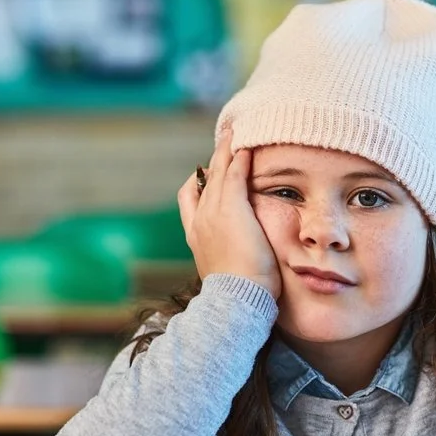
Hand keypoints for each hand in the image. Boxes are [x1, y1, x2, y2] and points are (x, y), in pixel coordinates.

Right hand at [178, 130, 281, 297]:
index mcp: (195, 238)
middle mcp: (199, 222)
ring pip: (216, 174)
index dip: (197, 184)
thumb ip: (229, 257)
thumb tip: (241, 257)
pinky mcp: (232, 209)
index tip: (206, 173)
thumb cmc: (238, 295)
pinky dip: (238, 159)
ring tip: (235, 135)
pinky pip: (233, 175)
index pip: (189, 201)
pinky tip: (246, 149)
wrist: (236, 300)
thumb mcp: (227, 272)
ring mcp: (213, 214)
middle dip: (212, 162)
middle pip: (201, 182)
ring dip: (225, 152)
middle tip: (224, 143)